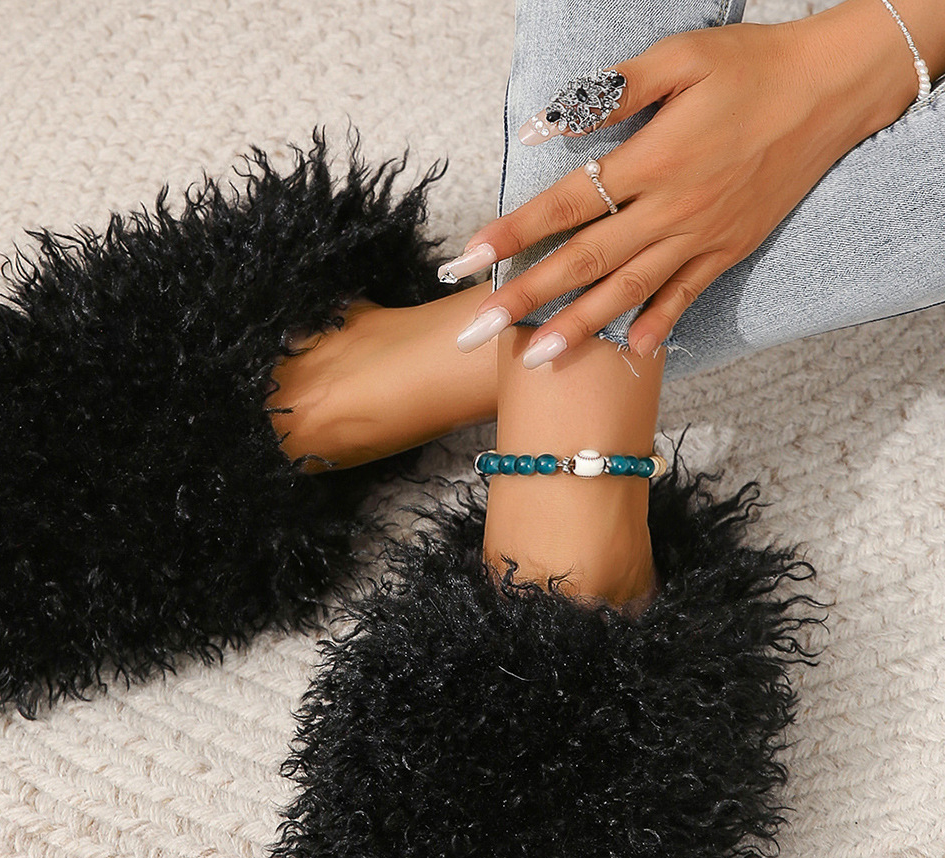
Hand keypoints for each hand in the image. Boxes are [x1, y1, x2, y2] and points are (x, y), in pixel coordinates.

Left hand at [447, 5, 915, 365]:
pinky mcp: (728, 250)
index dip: (511, 234)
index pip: (564, 205)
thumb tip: (543, 128)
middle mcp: (671, 208)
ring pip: (627, 292)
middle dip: (524, 298)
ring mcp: (701, 236)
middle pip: (584, 261)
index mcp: (652, 159)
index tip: (465, 262)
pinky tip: (630, 353)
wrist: (833, 88)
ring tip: (533, 359)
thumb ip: (608, 94)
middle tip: (474, 331)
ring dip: (577, 328)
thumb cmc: (749, 65)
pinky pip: (686, 296)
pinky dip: (658, 326)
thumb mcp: (678, 58)